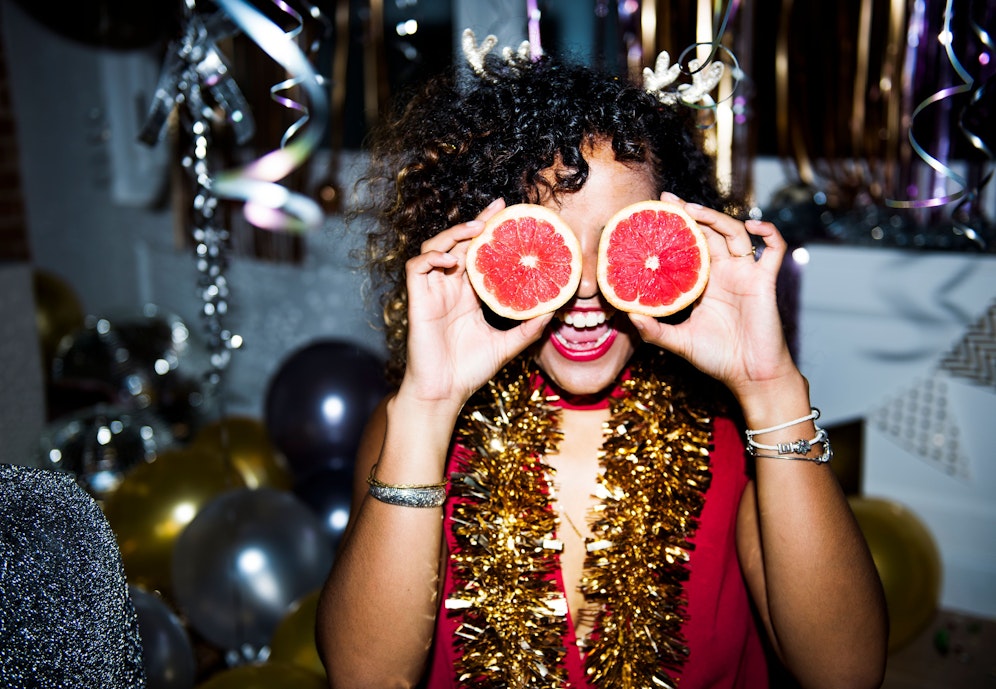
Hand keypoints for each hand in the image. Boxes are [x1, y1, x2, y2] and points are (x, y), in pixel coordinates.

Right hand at [401, 198, 552, 406]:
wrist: (444, 392)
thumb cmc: (470, 371)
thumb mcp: (507, 345)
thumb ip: (528, 328)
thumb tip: (554, 312)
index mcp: (467, 294)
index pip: (477, 253)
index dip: (489, 231)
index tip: (508, 214)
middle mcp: (449, 287)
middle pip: (457, 242)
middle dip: (475, 221)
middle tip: (497, 207)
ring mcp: (431, 292)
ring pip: (434, 247)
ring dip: (453, 234)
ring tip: (476, 228)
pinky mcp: (417, 300)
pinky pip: (417, 267)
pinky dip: (431, 257)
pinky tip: (451, 261)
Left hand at [629, 193, 798, 398]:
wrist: (750, 377)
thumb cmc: (717, 359)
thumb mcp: (678, 342)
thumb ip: (654, 330)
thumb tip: (628, 314)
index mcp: (704, 283)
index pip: (689, 246)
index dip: (676, 228)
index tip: (655, 212)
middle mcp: (724, 273)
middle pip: (709, 232)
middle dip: (691, 214)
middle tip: (669, 200)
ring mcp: (746, 274)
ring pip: (735, 233)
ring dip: (716, 218)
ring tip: (694, 210)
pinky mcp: (765, 281)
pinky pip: (775, 249)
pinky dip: (769, 232)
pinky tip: (753, 225)